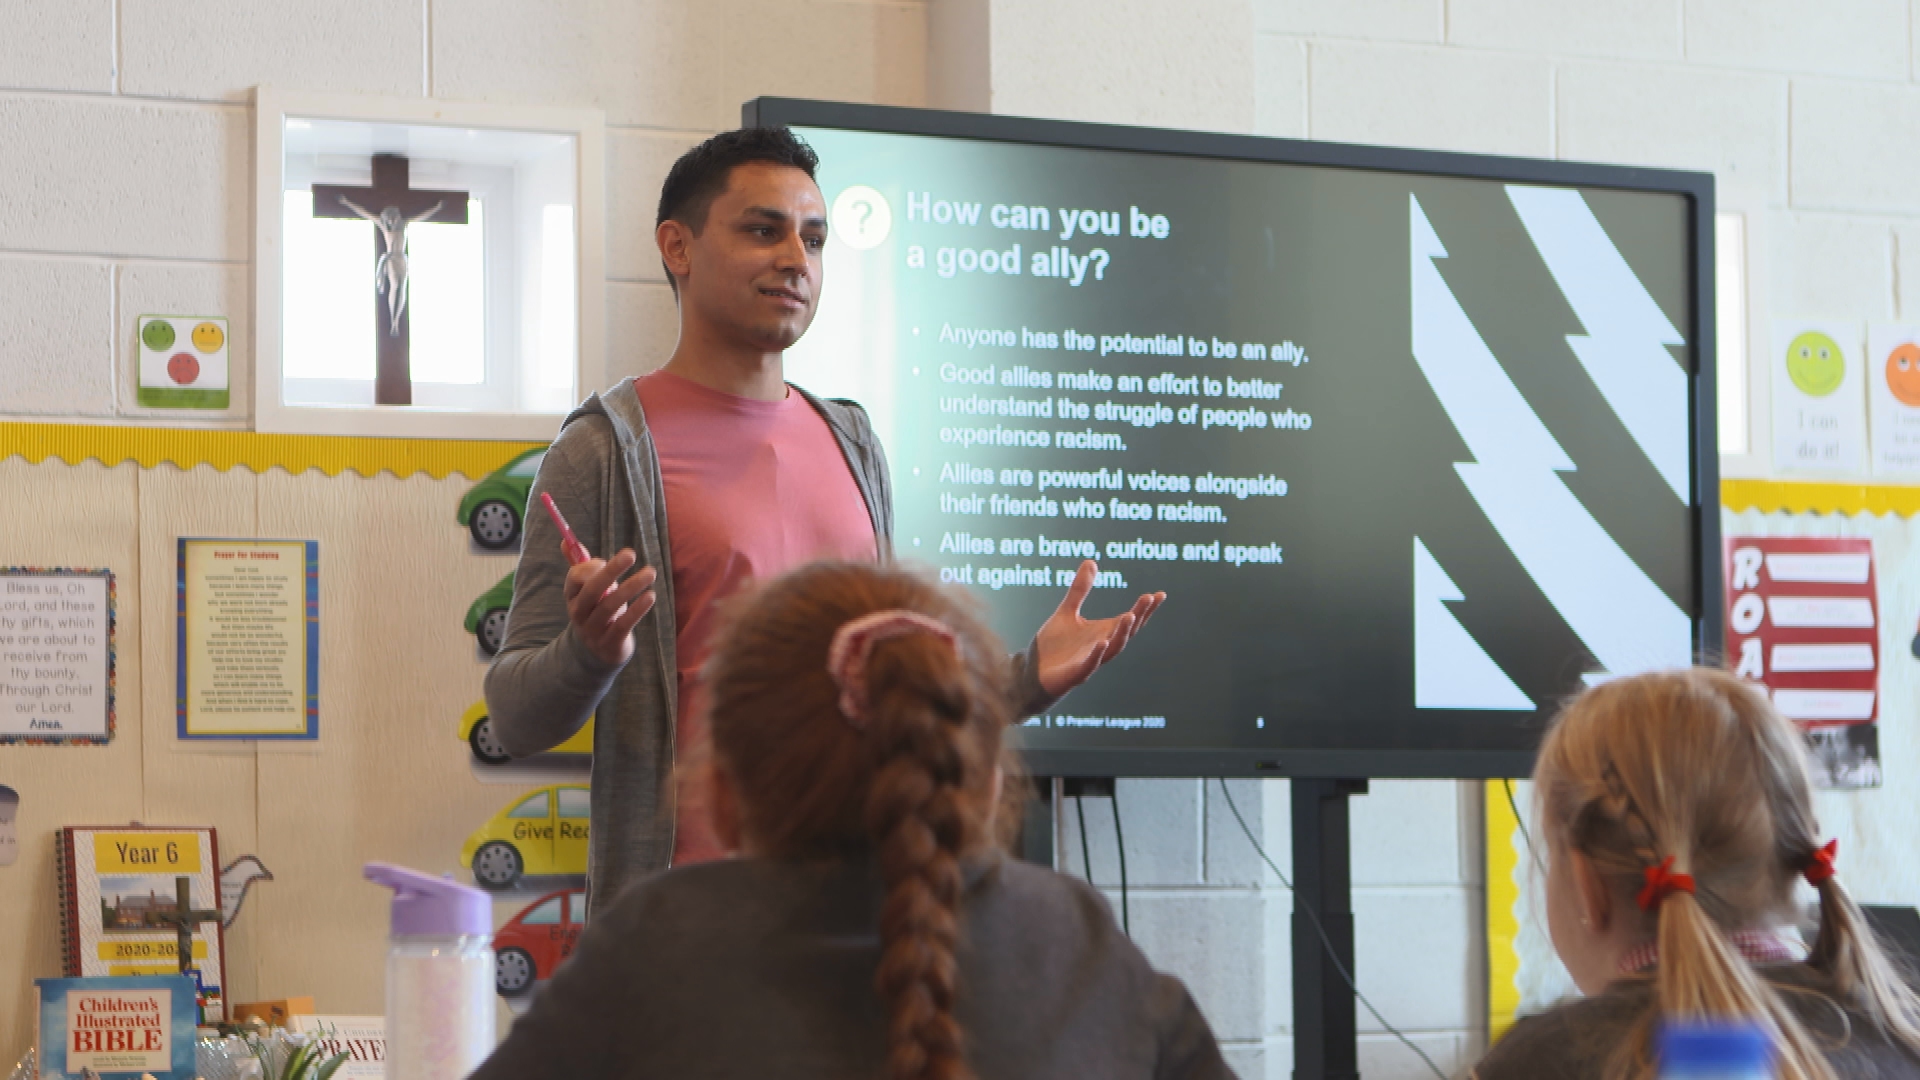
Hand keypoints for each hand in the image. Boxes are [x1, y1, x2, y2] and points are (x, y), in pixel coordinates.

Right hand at [564, 549, 656, 667]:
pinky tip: (650, 596)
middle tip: (631, 553)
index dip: (590, 566)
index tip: (605, 560)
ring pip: (610, 606)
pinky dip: (637, 610)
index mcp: (572, 597)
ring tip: (650, 572)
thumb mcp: (587, 591)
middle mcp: (579, 613)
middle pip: (592, 590)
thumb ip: (580, 567)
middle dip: (611, 570)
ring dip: (631, 587)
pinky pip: (623, 624)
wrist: (598, 653)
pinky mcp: (610, 643)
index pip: (575, 578)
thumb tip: (566, 540)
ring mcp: (594, 630)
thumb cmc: (596, 611)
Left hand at [1034, 560, 1164, 697]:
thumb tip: (1091, 561)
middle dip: (1139, 616)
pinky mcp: (1075, 675)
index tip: (1159, 594)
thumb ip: (1079, 589)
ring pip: (1112, 649)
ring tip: (1130, 616)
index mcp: (1103, 633)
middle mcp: (1101, 647)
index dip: (1145, 609)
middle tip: (1149, 599)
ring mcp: (1090, 662)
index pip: (1129, 620)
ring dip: (1122, 633)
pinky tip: (1102, 642)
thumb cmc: (1054, 646)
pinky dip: (1097, 654)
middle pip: (1126, 632)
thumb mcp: (1067, 611)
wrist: (1033, 673)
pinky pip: (1089, 665)